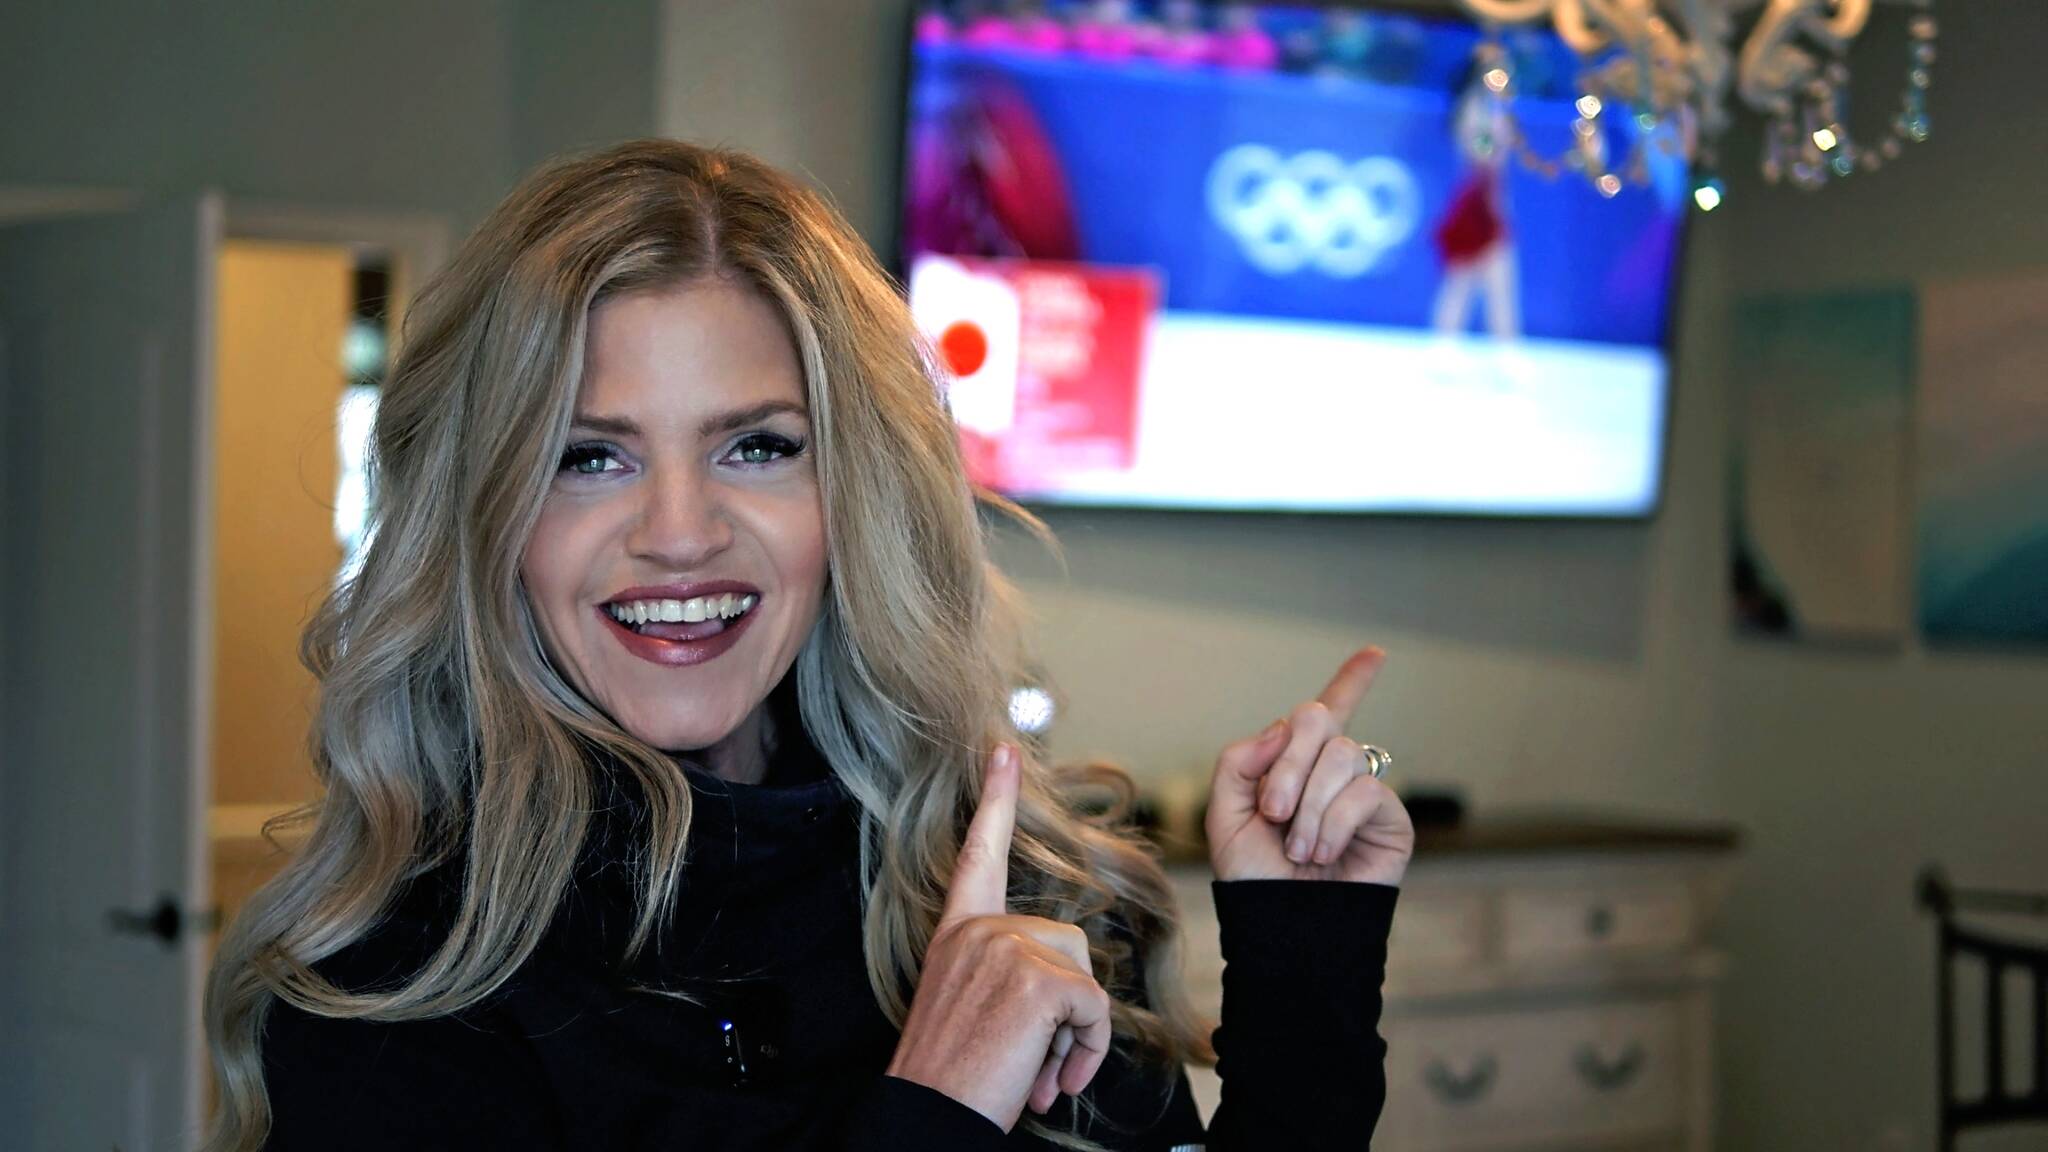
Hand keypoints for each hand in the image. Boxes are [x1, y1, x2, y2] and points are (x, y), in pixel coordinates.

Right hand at [885, 743, 1112, 1130]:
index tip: (1004, 749)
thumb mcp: (975, 1007)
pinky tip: (1052, 1083)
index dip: (995, 799)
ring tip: (1039, 1074)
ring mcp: (1006, 949)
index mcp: (958, 933)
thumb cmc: (953, 1076)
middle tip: (1035, 1063)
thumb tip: (1064, 993)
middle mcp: (979, 931)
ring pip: (1085, 976)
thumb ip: (1008, 976)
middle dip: (1069, 1009)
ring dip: (1078, 1035)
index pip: (978, 854)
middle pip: (1069, 943)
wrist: (929, 1115)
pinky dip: (1088, 1053)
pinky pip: (1095, 1009)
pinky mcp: (1037, 979)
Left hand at [1205, 647, 1414, 885]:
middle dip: (1288, 762)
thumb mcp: (1224, 814)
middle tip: (1274, 811)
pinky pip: (1365, 791)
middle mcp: (1333, 772)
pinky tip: (1324, 853)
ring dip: (1309, 805)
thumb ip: (1239, 761)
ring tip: (1299, 848)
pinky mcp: (1389, 819)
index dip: (1352, 681)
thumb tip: (1283, 727)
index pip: (1328, 713)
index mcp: (1295, 765)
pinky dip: (1333, 823)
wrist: (1284, 927)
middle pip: (1317, 719)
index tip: (1377, 653)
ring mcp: (1363, 792)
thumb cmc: (1255, 879)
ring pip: (1341, 755)